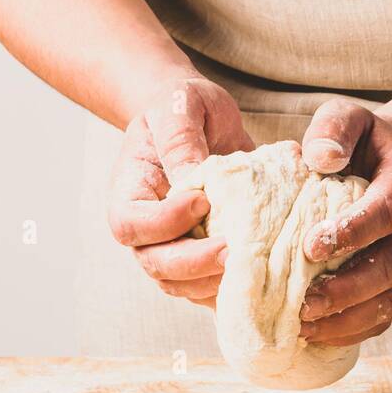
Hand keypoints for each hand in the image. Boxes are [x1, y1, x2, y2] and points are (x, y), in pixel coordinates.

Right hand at [107, 70, 252, 307]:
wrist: (195, 116)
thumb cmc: (180, 106)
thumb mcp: (179, 107)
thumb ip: (181, 141)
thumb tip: (191, 181)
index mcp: (130, 190)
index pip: (131, 224)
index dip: (164, 222)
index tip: (202, 201)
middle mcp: (146, 226)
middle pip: (155, 264)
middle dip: (194, 264)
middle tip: (233, 250)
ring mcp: (171, 244)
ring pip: (181, 284)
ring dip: (214, 282)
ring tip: (251, 264)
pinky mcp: (201, 254)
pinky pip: (209, 286)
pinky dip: (232, 287)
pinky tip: (262, 276)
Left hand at [298, 100, 391, 346]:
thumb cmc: (368, 139)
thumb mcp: (351, 117)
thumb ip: (334, 129)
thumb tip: (319, 160)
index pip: (388, 210)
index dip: (354, 231)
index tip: (311, 246)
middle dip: (349, 289)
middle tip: (304, 303)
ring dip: (349, 318)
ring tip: (303, 326)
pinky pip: (387, 315)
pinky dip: (354, 331)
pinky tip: (316, 336)